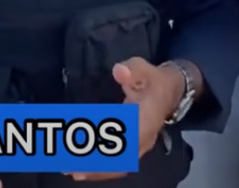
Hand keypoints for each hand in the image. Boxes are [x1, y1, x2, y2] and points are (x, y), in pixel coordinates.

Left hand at [65, 57, 182, 181]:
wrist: (171, 91)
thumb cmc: (153, 79)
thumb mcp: (144, 67)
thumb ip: (132, 69)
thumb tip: (119, 71)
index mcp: (147, 119)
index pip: (129, 138)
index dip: (109, 147)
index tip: (88, 151)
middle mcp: (145, 137)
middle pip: (121, 158)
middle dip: (95, 164)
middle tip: (67, 167)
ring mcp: (141, 145)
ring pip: (119, 164)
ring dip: (95, 169)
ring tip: (69, 170)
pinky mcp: (135, 147)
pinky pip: (118, 162)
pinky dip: (101, 167)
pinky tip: (82, 168)